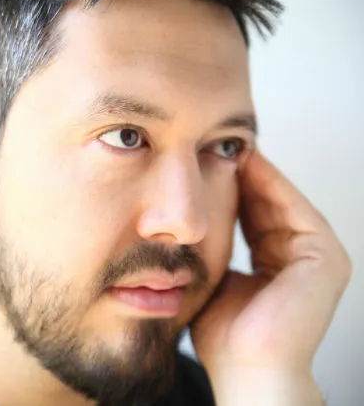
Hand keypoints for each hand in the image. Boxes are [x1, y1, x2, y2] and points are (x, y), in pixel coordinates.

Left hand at [190, 151, 350, 403]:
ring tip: (227, 146)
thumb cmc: (224, 334)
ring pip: (280, 201)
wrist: (244, 366)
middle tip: (215, 146)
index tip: (203, 162)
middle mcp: (300, 258)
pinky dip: (270, 184)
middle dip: (241, 175)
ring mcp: (318, 258)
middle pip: (267, 204)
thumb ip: (213, 251)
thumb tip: (187, 225)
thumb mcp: (215, 279)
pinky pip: (293, 209)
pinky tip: (246, 162)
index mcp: (276, 266)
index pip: (252, 216)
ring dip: (255, 173)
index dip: (230, 188)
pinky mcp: (325, 257)